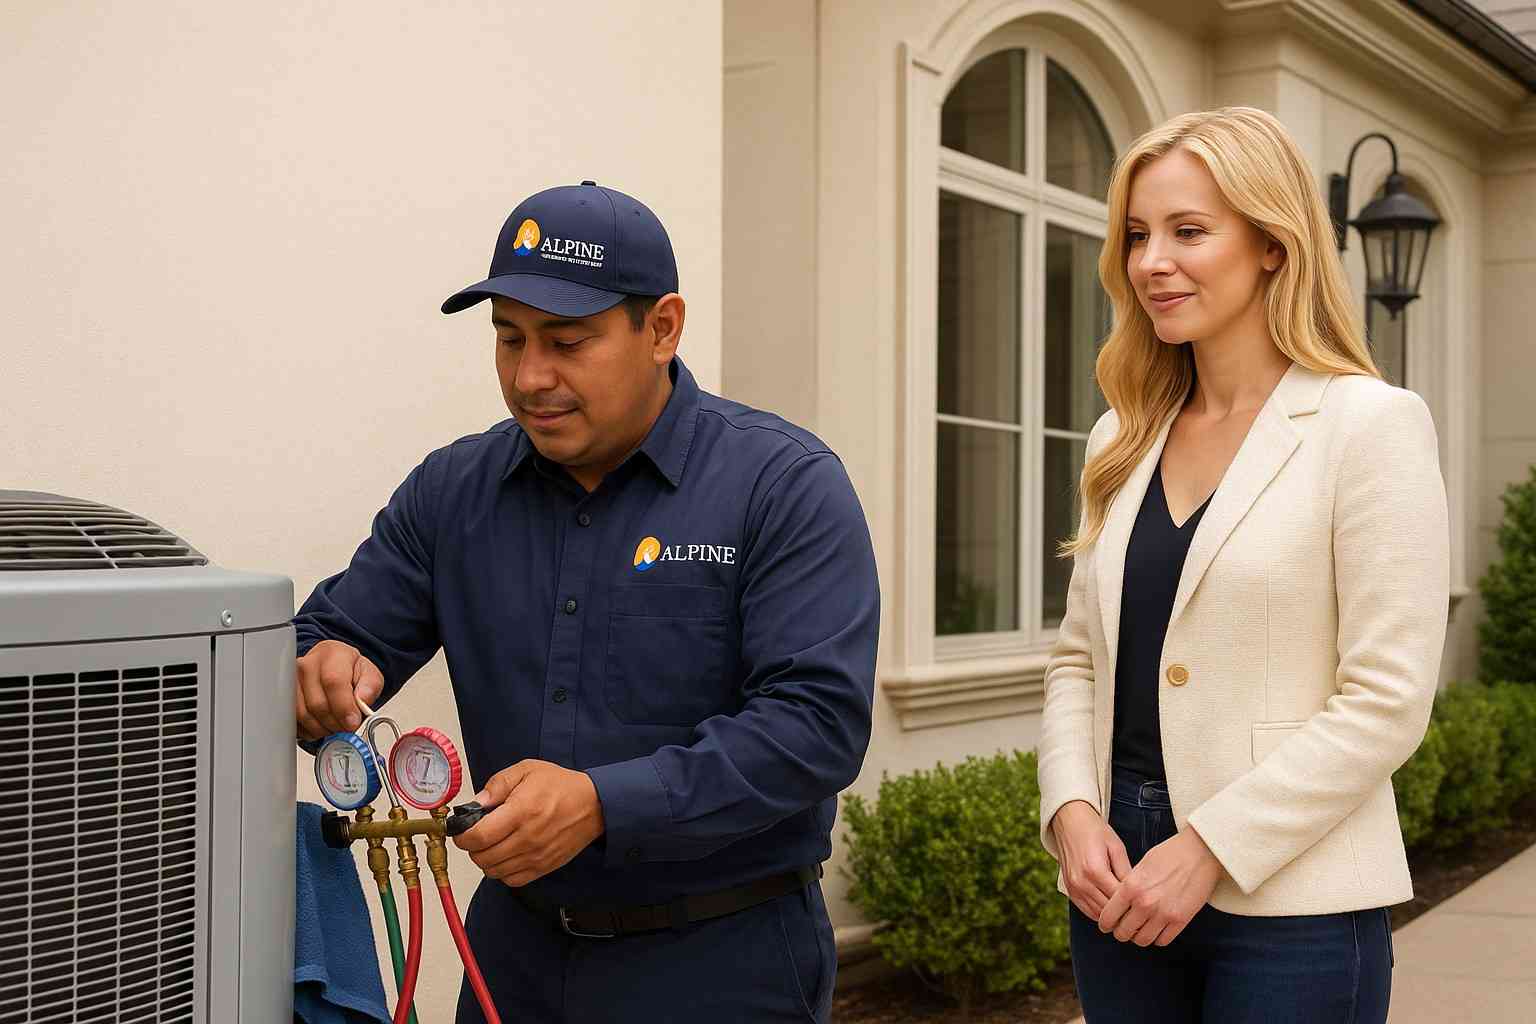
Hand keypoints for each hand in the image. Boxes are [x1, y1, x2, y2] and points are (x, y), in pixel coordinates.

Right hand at [296, 640, 383, 740]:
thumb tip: (363, 699)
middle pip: (318, 703)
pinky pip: (293, 721)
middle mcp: (307, 665)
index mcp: (332, 654)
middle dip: (336, 723)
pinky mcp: (282, 697)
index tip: (353, 722)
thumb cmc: (349, 671)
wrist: (332, 668)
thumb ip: (371, 686)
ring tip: (335, 726)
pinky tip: (321, 725)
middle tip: (347, 727)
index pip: (334, 682)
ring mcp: (291, 681)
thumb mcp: (369, 674)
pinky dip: (309, 731)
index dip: (344, 707)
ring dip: (322, 728)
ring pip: (303, 715)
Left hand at [452, 760, 605, 886]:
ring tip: (491, 844)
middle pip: (483, 857)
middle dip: (472, 848)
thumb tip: (476, 803)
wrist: (594, 805)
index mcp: (521, 811)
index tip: (461, 830)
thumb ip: (498, 784)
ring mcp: (536, 856)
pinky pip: (511, 880)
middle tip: (476, 835)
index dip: (462, 836)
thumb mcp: (527, 770)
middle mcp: (528, 838)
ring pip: (494, 872)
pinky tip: (506, 855)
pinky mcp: (543, 867)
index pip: (479, 836)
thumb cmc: (560, 786)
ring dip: (486, 860)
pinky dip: (502, 872)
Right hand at [1052, 800, 1132, 920]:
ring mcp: (1074, 888)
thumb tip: (1138, 892)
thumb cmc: (1095, 831)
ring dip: (1113, 916)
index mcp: (1095, 870)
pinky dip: (1101, 913)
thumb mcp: (1116, 847)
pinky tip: (1113, 909)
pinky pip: (1087, 911)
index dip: (1134, 905)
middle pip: (1108, 910)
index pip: (1119, 899)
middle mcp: (1082, 882)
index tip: (1147, 906)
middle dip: (1125, 913)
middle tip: (1142, 913)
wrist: (1069, 822)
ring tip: (1129, 913)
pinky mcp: (1070, 890)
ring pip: (1098, 915)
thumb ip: (1126, 871)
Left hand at [1097, 827, 1222, 946]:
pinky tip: (1156, 928)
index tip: (1107, 924)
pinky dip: (1157, 937)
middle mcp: (1144, 903)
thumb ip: (1128, 886)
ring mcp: (1163, 914)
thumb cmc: (1169, 854)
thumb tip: (1118, 904)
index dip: (1105, 923)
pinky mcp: (1180, 920)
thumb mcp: (1141, 865)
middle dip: (1120, 931)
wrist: (1200, 853)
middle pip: (1123, 932)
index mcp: (1130, 887)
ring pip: (1142, 940)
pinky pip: (1162, 941)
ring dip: (1138, 937)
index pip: (1108, 917)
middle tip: (1123, 927)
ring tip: (1140, 929)